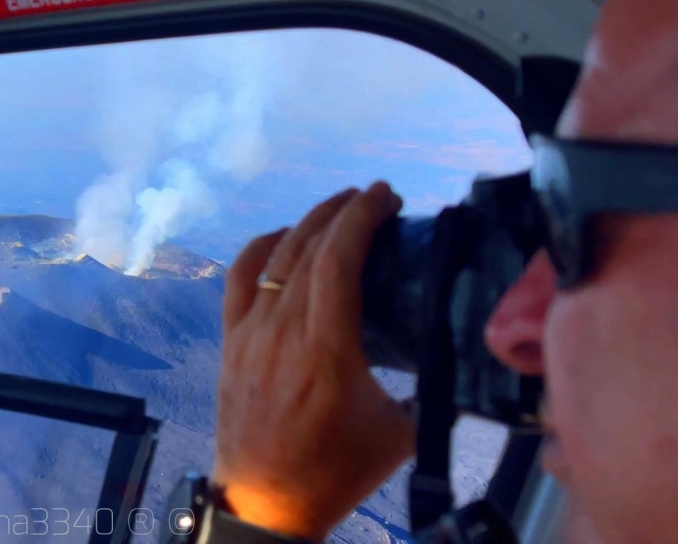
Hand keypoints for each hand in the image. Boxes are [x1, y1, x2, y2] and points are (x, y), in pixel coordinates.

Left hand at [213, 182, 415, 539]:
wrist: (265, 500)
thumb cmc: (335, 470)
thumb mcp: (398, 432)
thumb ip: (431, 390)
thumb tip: (467, 355)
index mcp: (325, 350)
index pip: (339, 260)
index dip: (362, 217)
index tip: (387, 195)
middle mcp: (281, 332)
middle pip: (307, 248)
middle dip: (342, 211)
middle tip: (373, 197)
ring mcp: (249, 334)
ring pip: (273, 257)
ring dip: (307, 223)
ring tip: (338, 208)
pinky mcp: (229, 341)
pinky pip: (238, 278)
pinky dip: (261, 248)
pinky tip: (282, 236)